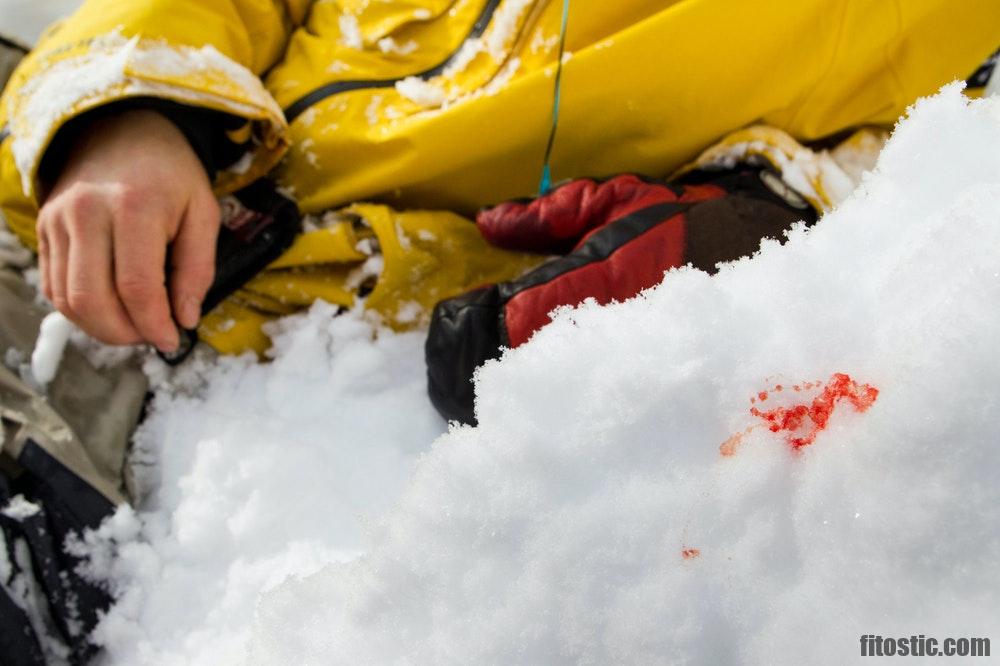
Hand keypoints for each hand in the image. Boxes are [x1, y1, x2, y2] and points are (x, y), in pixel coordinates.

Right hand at [37, 109, 219, 351]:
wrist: (122, 129)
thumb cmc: (171, 174)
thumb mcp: (204, 212)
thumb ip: (198, 269)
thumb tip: (186, 318)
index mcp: (135, 207)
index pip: (136, 287)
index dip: (154, 325)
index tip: (172, 340)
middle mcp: (87, 212)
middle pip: (93, 299)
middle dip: (125, 333)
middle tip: (151, 336)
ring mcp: (58, 220)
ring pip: (67, 299)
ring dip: (100, 327)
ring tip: (133, 325)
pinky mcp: (44, 227)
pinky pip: (53, 285)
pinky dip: (80, 309)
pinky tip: (109, 308)